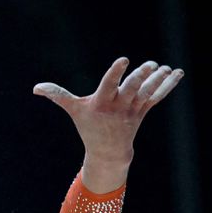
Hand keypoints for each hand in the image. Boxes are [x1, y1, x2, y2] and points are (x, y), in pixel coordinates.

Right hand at [33, 58, 183, 165]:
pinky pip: (157, 96)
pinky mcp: (143, 110)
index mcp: (101, 103)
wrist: (108, 152)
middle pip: (132, 88)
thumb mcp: (73, 110)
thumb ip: (58, 95)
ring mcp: (133, 109)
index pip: (109, 85)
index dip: (116, 72)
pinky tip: (176, 73)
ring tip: (163, 68)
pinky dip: (168, 85)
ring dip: (157, 79)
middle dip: (141, 76)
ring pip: (147, 91)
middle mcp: (118, 106)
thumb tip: (36, 88)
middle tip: (150, 65)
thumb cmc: (88, 127)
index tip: (124, 60)